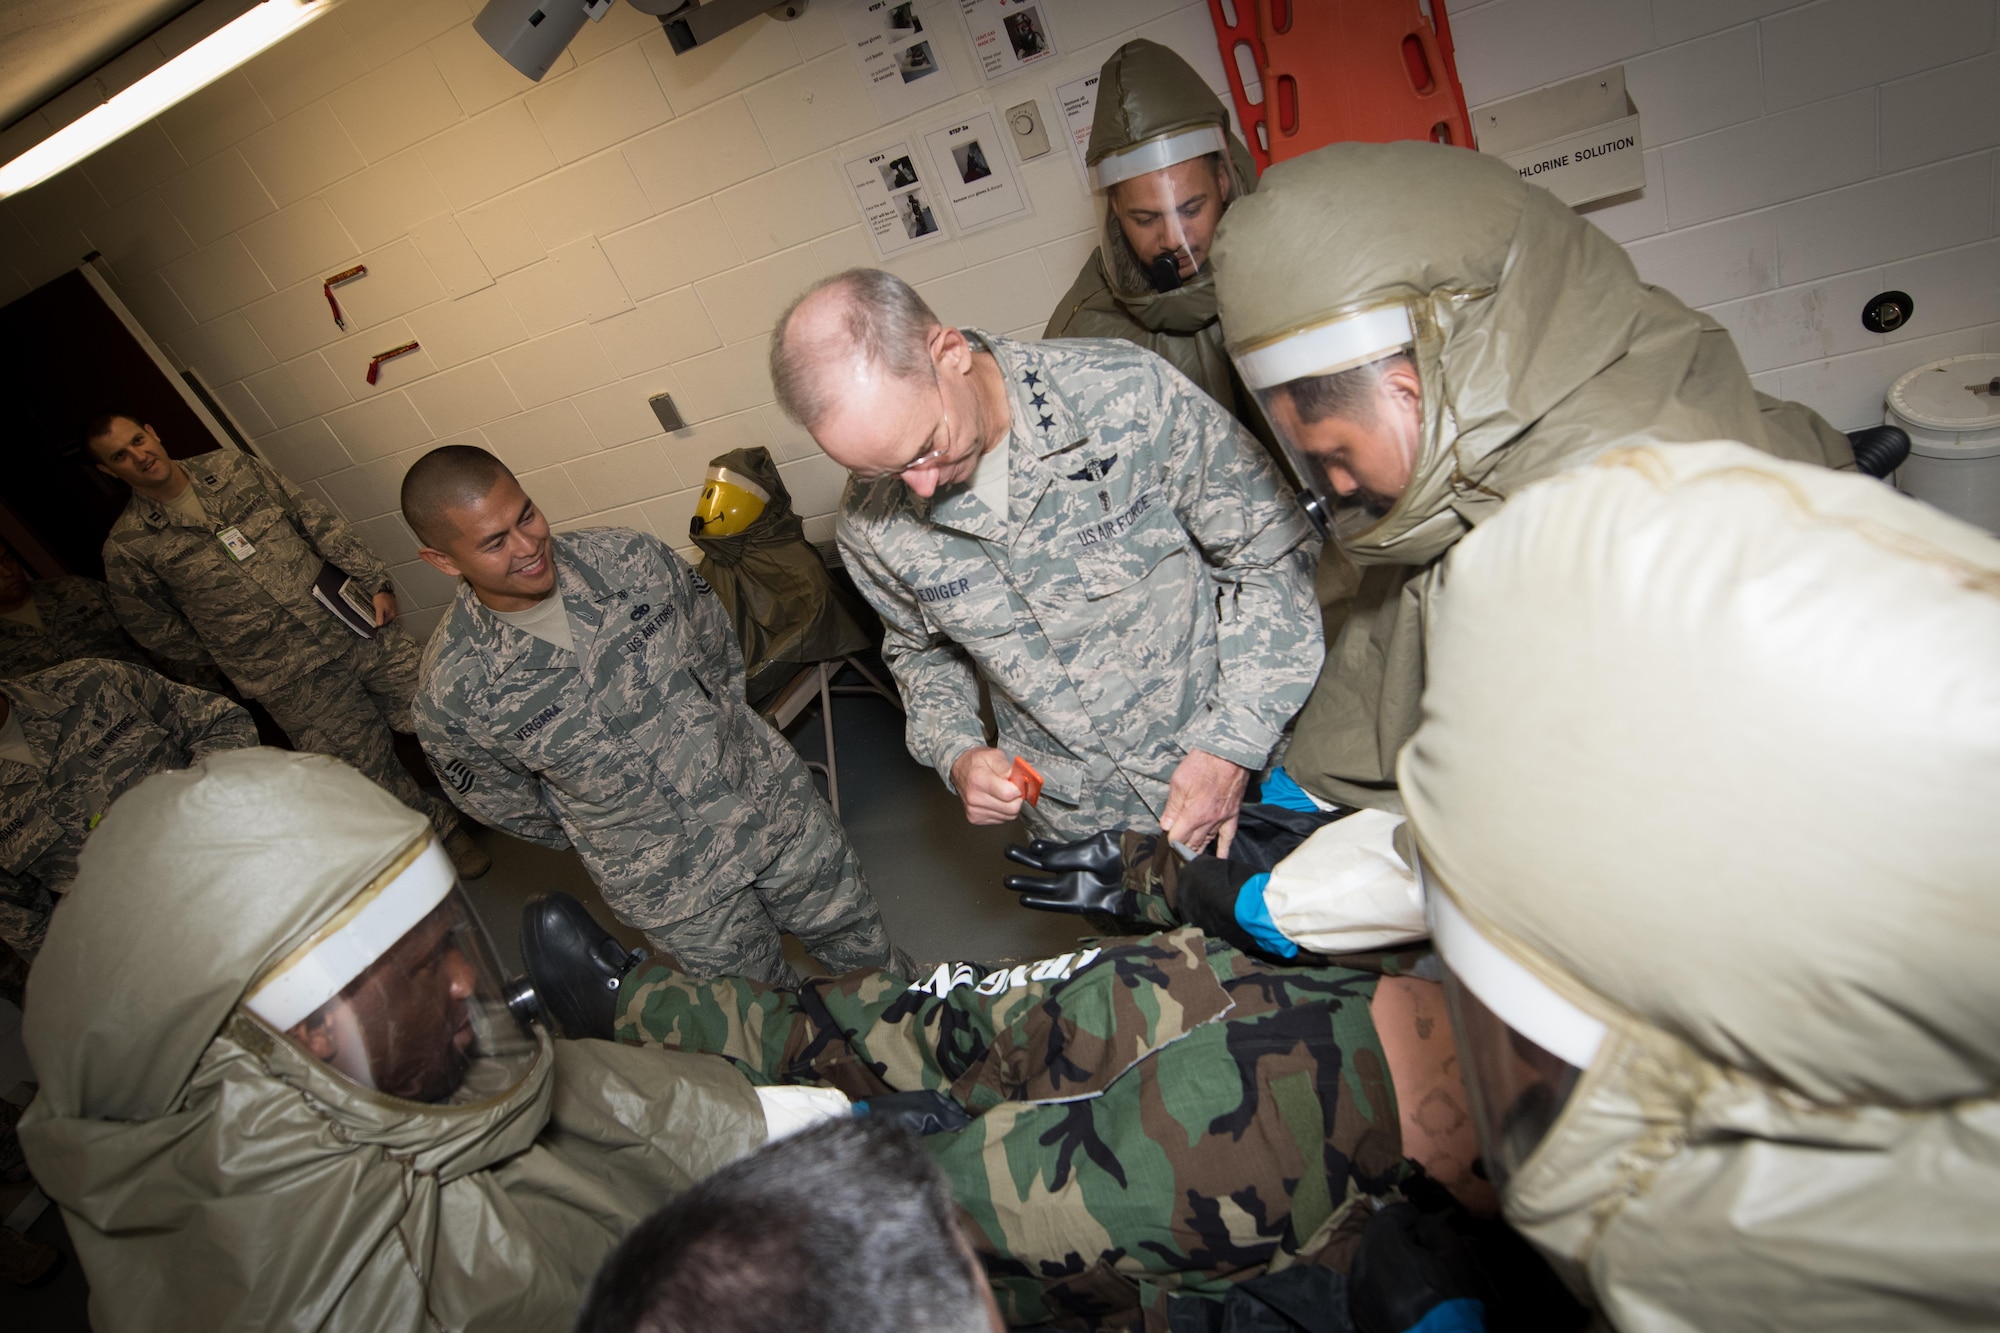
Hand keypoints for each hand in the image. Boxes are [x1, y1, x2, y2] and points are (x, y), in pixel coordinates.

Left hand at [372, 590, 398, 625]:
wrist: (384, 589)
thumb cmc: (382, 598)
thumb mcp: (379, 609)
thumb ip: (379, 617)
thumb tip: (379, 624)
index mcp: (391, 614)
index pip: (385, 622)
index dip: (379, 621)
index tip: (374, 619)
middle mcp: (394, 612)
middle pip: (386, 618)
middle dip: (380, 617)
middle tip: (375, 614)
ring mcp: (393, 607)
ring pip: (386, 613)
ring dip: (382, 613)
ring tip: (377, 609)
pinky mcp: (391, 604)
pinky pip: (387, 609)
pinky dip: (383, 609)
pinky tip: (380, 606)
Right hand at [949, 746, 1021, 824]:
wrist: (960, 769)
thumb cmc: (976, 762)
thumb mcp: (994, 755)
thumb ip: (1008, 768)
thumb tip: (1021, 780)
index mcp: (978, 780)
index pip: (1009, 793)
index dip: (1019, 788)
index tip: (1018, 783)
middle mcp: (974, 797)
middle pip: (1011, 808)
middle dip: (1017, 798)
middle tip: (1013, 788)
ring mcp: (974, 810)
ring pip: (1009, 816)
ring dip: (1011, 805)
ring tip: (1003, 793)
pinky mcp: (975, 818)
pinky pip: (1001, 820)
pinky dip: (1003, 811)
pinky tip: (997, 800)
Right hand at [1001, 831, 1134, 918]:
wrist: (1147, 876)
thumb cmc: (1126, 855)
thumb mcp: (1096, 849)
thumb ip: (1068, 855)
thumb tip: (1041, 857)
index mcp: (1082, 852)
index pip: (1056, 850)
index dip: (1041, 848)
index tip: (1029, 846)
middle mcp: (1077, 870)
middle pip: (1045, 866)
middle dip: (1026, 861)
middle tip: (1007, 853)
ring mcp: (1079, 886)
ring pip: (1046, 885)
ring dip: (1028, 883)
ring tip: (1008, 880)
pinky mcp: (1084, 903)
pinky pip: (1057, 903)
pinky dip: (1041, 902)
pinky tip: (1024, 899)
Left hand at [1159, 749, 1249, 857]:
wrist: (1228, 754)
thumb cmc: (1202, 764)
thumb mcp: (1179, 782)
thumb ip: (1172, 807)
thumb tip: (1166, 825)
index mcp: (1193, 815)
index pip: (1178, 838)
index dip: (1169, 841)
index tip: (1165, 843)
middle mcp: (1208, 822)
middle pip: (1192, 843)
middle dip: (1182, 850)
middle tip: (1175, 855)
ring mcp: (1221, 820)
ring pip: (1207, 842)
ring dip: (1197, 851)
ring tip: (1189, 859)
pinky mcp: (1232, 815)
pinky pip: (1228, 837)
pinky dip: (1223, 850)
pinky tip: (1219, 859)